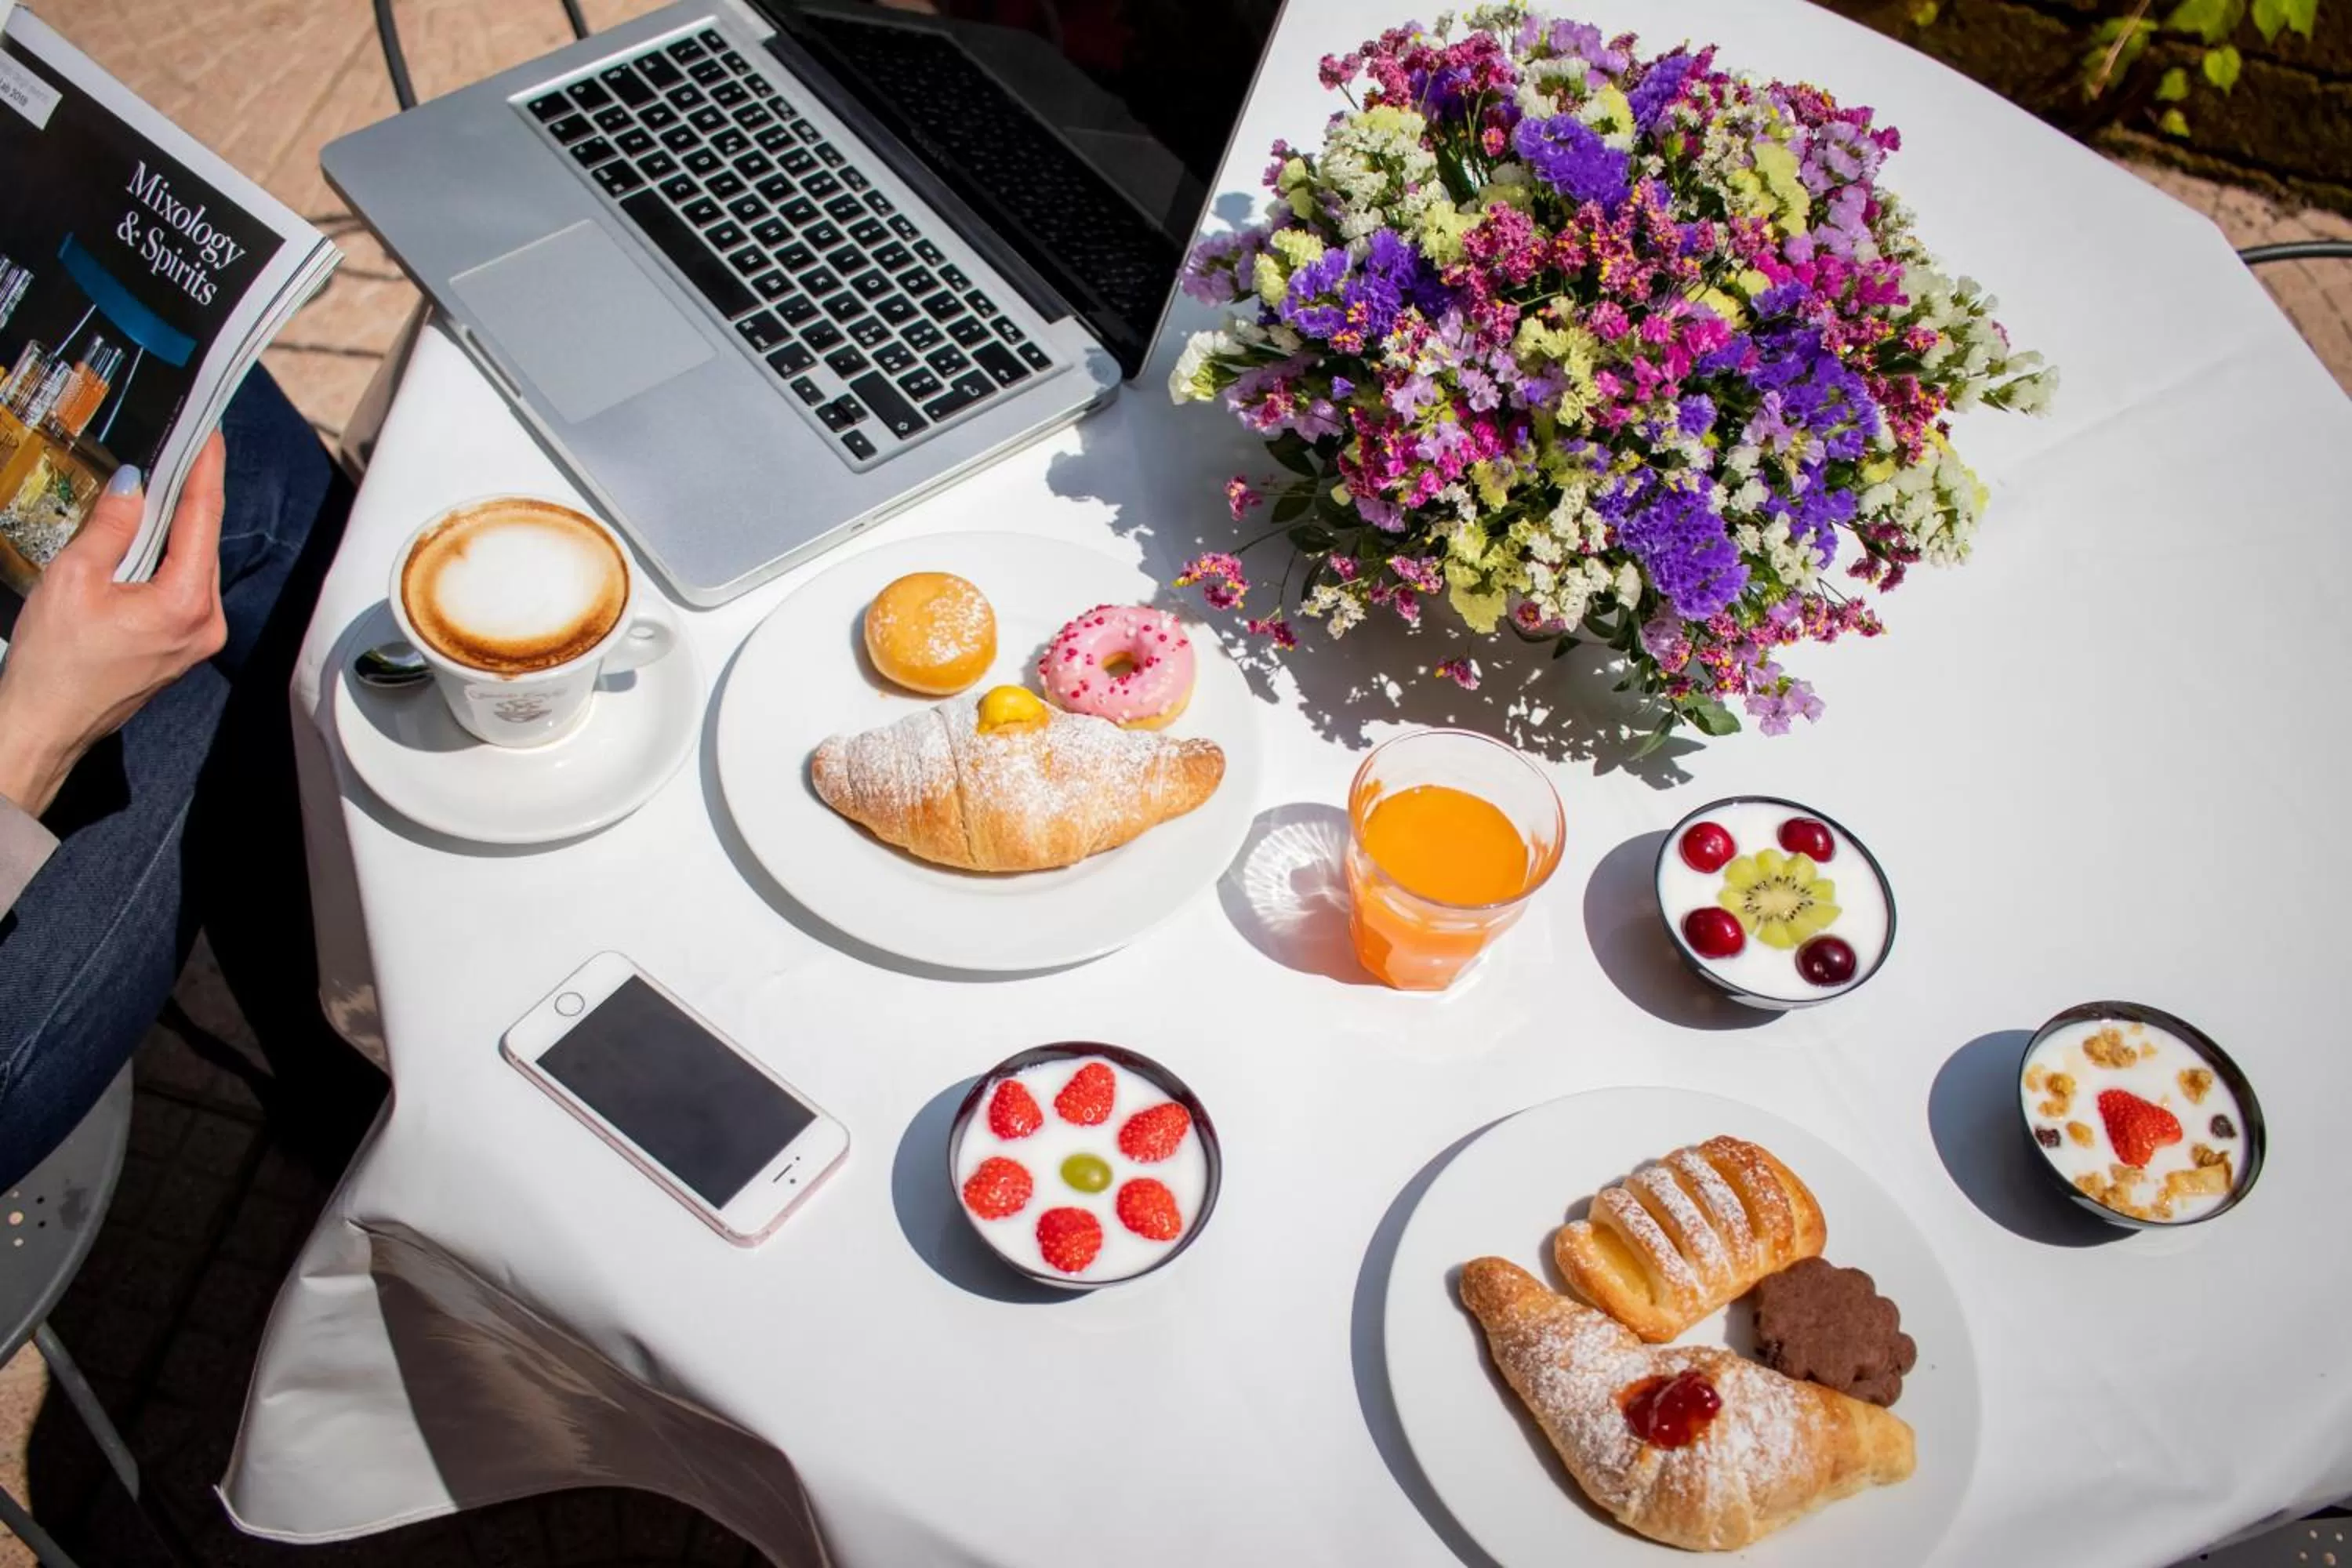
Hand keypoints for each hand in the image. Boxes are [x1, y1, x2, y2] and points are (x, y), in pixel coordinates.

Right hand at [0, 436, 227, 815]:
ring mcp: (198, 638)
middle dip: (193, 491)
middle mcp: (207, 621)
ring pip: (193, 563)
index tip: (209, 431)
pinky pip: (181, 586)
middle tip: (187, 442)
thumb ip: (111, 526)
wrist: (44, 727)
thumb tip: (134, 482)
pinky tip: (153, 530)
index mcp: (187, 602)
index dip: (205, 468)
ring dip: (179, 523)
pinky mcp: (181, 646)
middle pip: (204, 539)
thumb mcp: (75, 579)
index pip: (203, 517)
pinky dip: (169, 555)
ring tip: (168, 476)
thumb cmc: (55, 662)